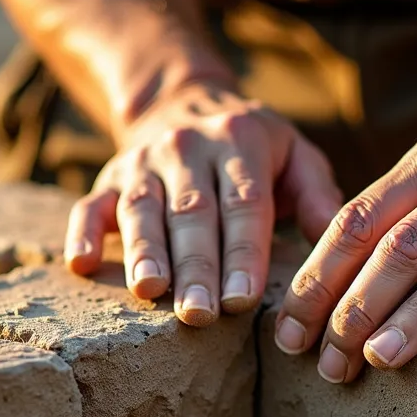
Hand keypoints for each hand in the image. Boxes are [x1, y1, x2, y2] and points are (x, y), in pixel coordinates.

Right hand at [65, 81, 343, 325]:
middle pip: (192, 213)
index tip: (244, 297)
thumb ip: (318, 193)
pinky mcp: (108, 178)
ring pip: (141, 210)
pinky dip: (82, 234)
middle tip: (200, 315)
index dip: (243, 252)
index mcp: (239, 143)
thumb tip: (334, 237)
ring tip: (150, 292)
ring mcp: (142, 163)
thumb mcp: (294, 154)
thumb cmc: (253, 147)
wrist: (184, 101)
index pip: (243, 203)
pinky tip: (82, 266)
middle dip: (196, 267)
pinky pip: (88, 205)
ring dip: (145, 253)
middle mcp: (186, 148)